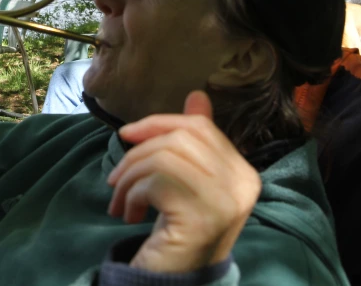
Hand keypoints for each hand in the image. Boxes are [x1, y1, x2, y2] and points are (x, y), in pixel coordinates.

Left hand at [106, 91, 260, 272]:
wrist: (176, 280)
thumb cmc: (178, 228)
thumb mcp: (185, 181)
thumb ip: (193, 141)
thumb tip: (197, 94)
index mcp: (244, 173)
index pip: (201, 128)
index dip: (159, 123)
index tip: (128, 133)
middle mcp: (243, 185)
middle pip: (180, 139)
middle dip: (137, 151)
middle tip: (116, 177)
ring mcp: (226, 202)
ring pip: (164, 158)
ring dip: (129, 176)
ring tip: (119, 198)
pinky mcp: (202, 218)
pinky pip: (156, 183)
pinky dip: (132, 194)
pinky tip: (129, 214)